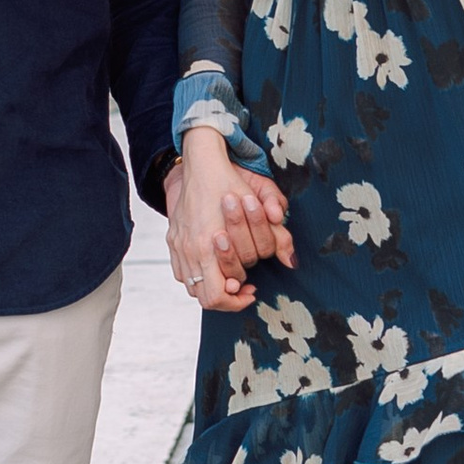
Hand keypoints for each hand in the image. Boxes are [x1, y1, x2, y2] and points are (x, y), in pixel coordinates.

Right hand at [166, 122, 293, 313]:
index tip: (252, 291)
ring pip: (192, 288)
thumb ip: (277, 236)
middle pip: (205, 298)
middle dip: (229, 296)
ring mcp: (178, 246)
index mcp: (207, 244)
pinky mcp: (172, 241)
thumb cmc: (229, 182)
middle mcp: (189, 250)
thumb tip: (291, 262)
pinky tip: (213, 265)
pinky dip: (198, 276)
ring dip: (212, 287)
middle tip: (245, 287)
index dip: (237, 301)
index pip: (217, 296)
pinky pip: (181, 273)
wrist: (199, 162)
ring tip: (230, 277)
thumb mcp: (259, 207)